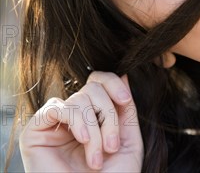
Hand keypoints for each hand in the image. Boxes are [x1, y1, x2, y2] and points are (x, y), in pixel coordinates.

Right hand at [19, 72, 143, 171]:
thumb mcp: (128, 143)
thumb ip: (126, 110)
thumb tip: (124, 75)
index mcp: (93, 118)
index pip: (99, 82)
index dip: (113, 83)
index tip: (125, 100)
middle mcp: (73, 118)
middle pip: (92, 88)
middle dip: (108, 115)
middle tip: (111, 147)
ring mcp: (54, 125)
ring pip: (79, 98)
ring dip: (94, 129)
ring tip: (96, 159)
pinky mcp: (35, 133)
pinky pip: (56, 107)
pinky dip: (75, 120)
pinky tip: (83, 139)